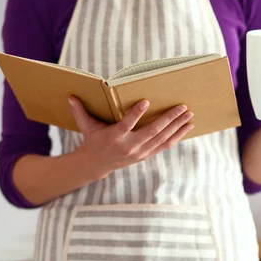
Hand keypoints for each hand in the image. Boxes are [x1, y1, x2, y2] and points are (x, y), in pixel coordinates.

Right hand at [68, 96, 193, 178]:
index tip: (146, 101)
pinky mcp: (146, 155)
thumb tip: (71, 96)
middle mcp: (130, 146)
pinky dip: (177, 136)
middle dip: (169, 119)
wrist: (97, 164)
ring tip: (190, 115)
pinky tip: (187, 127)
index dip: (136, 114)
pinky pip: (165, 145)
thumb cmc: (93, 139)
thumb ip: (80, 111)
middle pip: (152, 131)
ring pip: (162, 139)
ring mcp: (140, 152)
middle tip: (182, 107)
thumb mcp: (86, 126)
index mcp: (115, 137)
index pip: (127, 124)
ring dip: (177, 127)